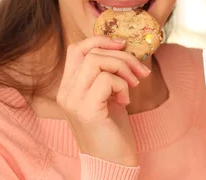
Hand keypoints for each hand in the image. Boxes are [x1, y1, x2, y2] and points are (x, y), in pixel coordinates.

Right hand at [56, 36, 150, 165]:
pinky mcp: (86, 110)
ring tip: (133, 85)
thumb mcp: (107, 96)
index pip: (76, 49)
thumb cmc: (112, 131)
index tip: (122, 45)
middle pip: (90, 52)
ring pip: (97, 61)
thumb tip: (121, 48)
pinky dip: (122, 85)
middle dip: (121, 56)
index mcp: (68, 87)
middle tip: (139, 72)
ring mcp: (73, 101)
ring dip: (123, 68)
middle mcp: (65, 92)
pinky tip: (125, 101)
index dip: (100, 40)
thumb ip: (105, 74)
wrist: (111, 165)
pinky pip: (106, 80)